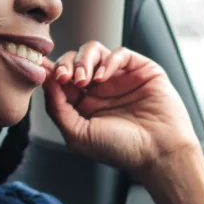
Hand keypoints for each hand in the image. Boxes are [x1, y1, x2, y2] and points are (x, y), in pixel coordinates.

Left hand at [42, 42, 203, 203]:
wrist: (159, 153)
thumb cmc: (121, 150)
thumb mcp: (78, 135)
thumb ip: (58, 109)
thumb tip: (46, 81)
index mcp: (83, 103)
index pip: (61, 78)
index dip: (51, 72)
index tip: (45, 72)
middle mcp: (100, 88)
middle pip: (74, 60)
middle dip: (65, 65)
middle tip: (65, 78)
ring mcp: (120, 77)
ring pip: (94, 50)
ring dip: (83, 60)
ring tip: (83, 79)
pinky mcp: (141, 69)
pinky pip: (120, 53)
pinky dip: (108, 61)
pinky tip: (103, 78)